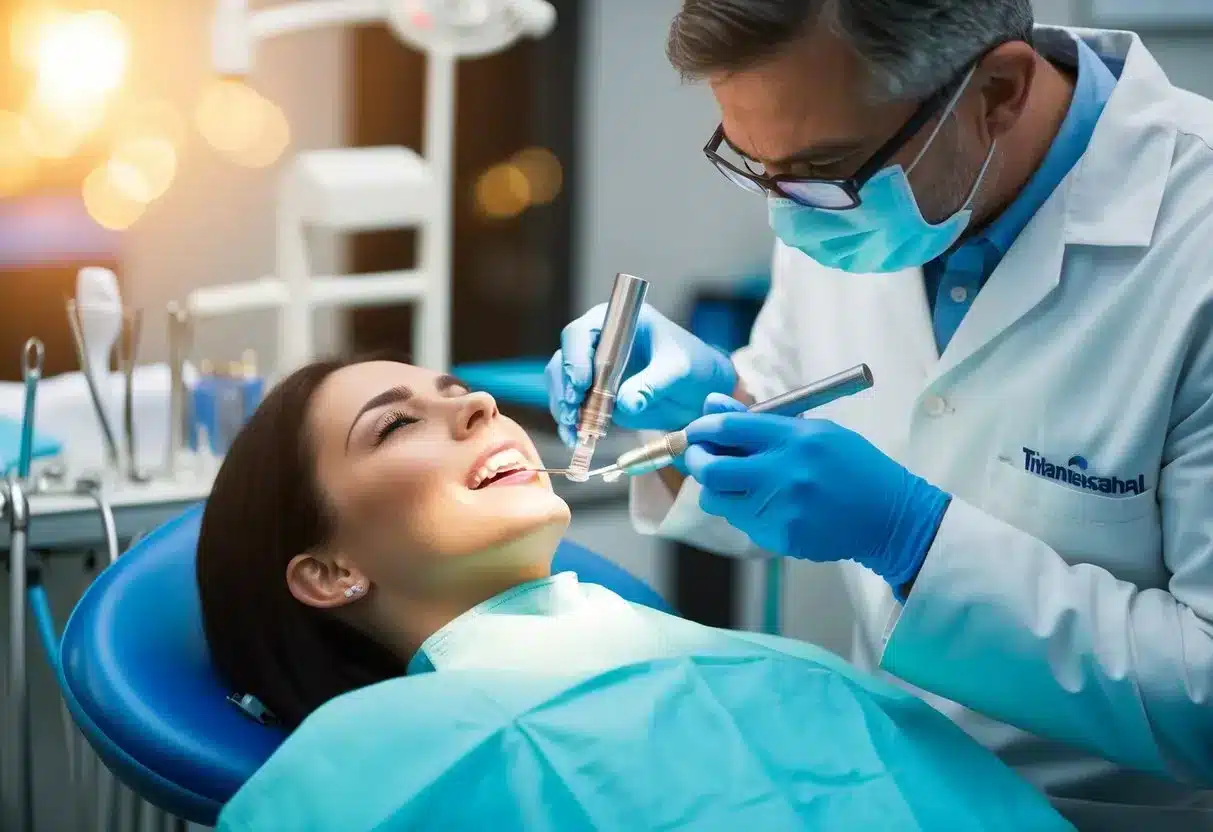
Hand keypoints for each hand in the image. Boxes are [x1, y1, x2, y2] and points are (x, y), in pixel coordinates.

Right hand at [545, 303, 736, 444]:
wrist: (700, 391)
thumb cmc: (693, 366)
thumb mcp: (680, 370)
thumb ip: (654, 383)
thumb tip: (626, 403)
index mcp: (616, 324)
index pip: (581, 333)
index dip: (576, 357)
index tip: (583, 383)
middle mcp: (597, 343)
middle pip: (564, 360)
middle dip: (564, 389)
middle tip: (574, 413)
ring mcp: (593, 371)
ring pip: (562, 386)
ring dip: (563, 410)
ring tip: (576, 433)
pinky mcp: (594, 396)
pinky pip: (573, 408)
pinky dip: (571, 424)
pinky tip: (577, 439)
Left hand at [682, 395, 950, 591]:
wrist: (889, 516)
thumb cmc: (851, 466)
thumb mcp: (813, 431)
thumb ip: (760, 421)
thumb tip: (712, 406)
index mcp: (794, 439)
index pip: (727, 427)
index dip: (701, 428)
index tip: (695, 431)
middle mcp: (783, 473)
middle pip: (710, 470)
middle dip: (696, 461)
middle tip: (700, 458)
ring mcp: (780, 509)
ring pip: (718, 500)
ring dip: (719, 490)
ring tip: (741, 483)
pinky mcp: (781, 537)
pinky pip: (741, 522)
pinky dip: (745, 511)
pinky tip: (771, 504)